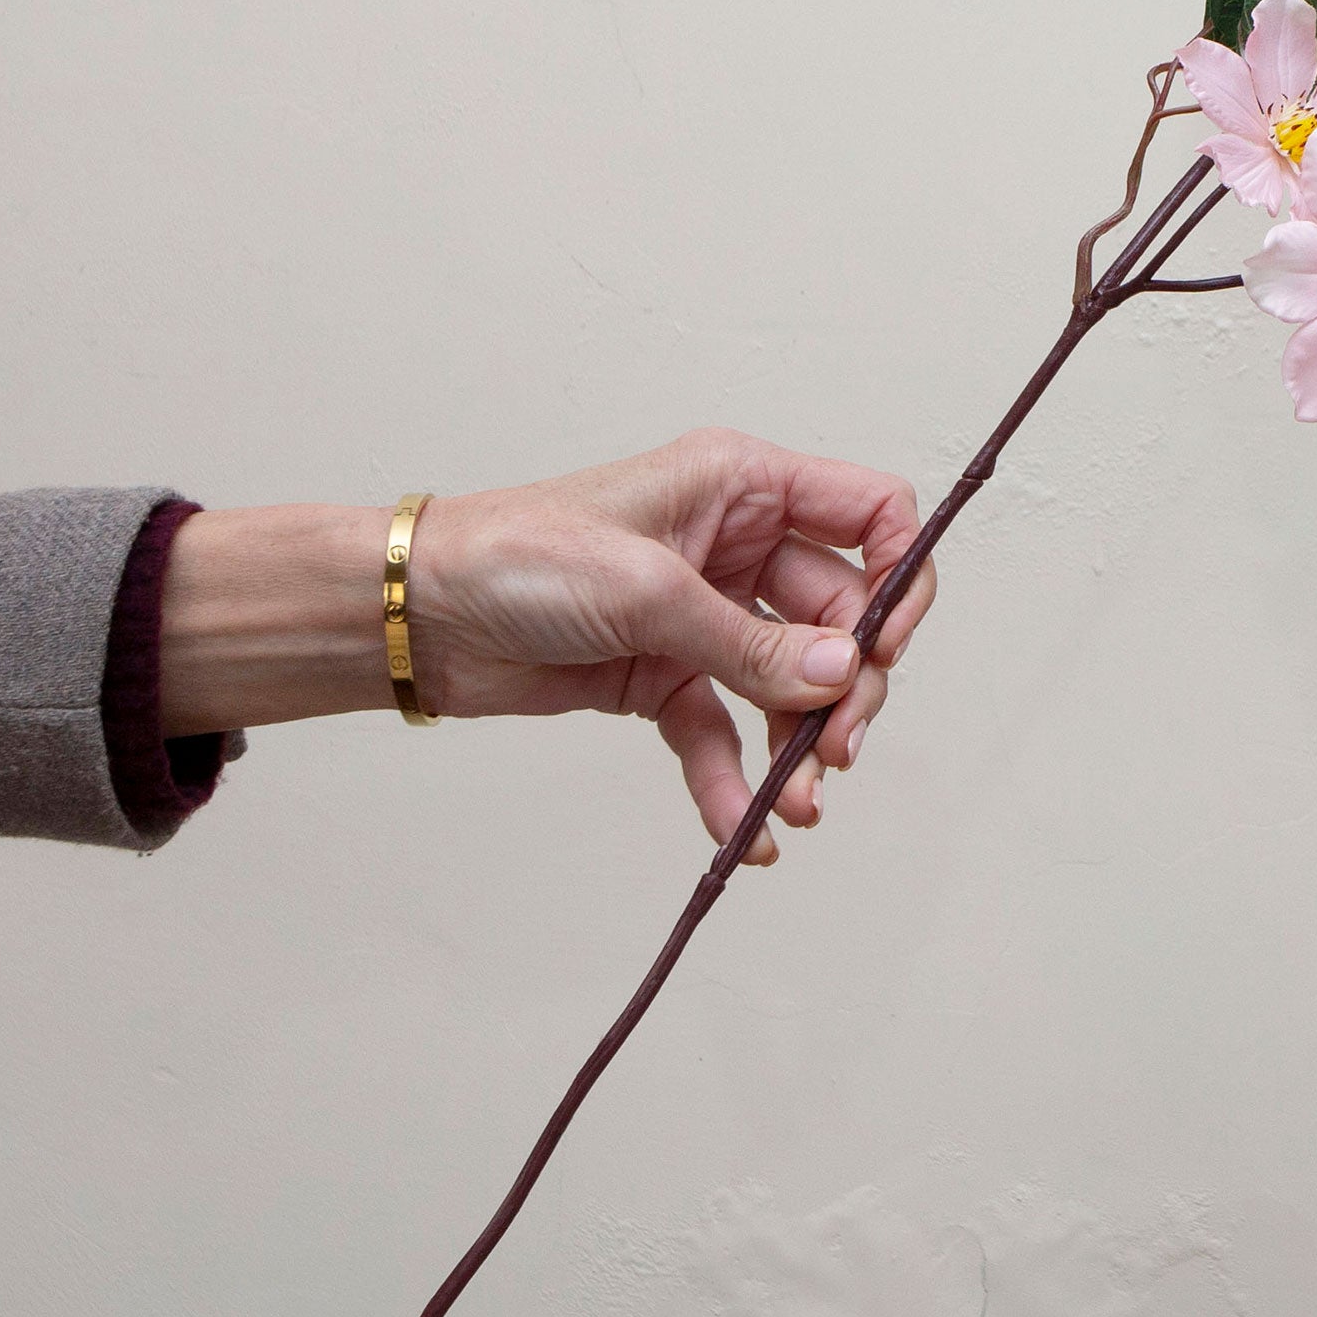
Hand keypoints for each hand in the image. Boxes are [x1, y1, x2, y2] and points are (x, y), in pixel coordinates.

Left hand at [158, 432, 933, 863]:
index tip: (885, 647)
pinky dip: (738, 780)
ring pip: (790, 683)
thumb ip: (750, 643)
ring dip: (800, 744)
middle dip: (847, 686)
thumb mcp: (645, 592)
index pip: (871, 512)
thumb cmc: (517, 557)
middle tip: (836, 747)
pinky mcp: (665, 675)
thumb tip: (842, 677)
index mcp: (743, 486)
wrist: (417, 616)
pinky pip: (725, 731)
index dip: (899, 575)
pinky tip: (749, 830)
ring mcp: (704, 614)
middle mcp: (736, 545)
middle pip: (842, 616)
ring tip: (799, 802)